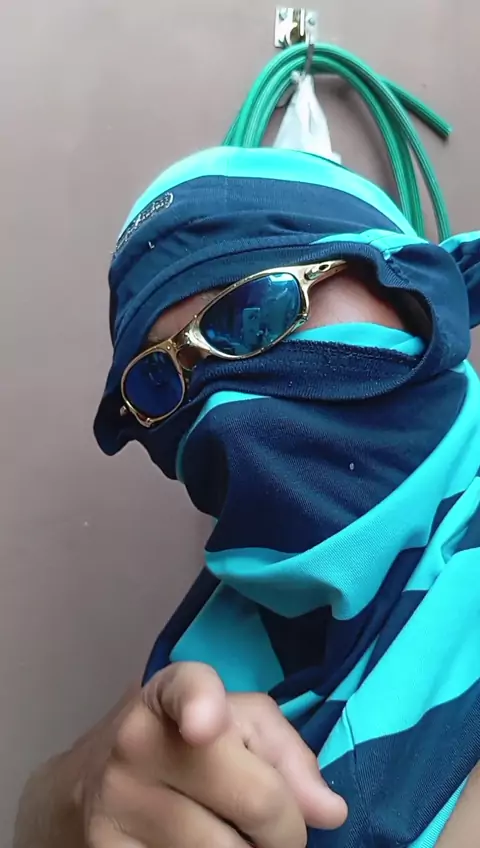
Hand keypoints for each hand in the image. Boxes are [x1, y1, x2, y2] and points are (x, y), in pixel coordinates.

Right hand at [77, 662, 346, 846]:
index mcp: (170, 693)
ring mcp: (115, 803)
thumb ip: (287, 755)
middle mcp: (136, 742)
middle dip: (287, 826)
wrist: (92, 785)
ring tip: (236, 838)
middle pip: (257, 800)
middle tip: (277, 828)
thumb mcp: (238, 726)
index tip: (205, 729)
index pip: (188, 690)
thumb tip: (329, 811)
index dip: (202, 707)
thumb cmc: (188, 745)